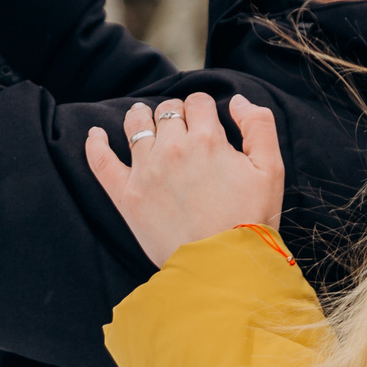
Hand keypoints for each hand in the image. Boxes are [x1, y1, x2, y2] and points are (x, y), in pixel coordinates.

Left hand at [84, 92, 284, 267]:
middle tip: (180, 129)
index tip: (205, 122)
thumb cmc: (251, 219)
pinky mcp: (127, 196)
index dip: (203, 108)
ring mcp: (146, 171)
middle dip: (175, 113)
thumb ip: (259, 125)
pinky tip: (95, 134)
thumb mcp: (271, 169)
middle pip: (167, 110)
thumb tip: (236, 100)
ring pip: (135, 125)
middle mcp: (173, 149)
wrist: (223, 266)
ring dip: (140, 117)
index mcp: (207, 139)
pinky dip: (95, 144)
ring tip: (142, 119)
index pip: (198, 102)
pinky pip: (102, 161)